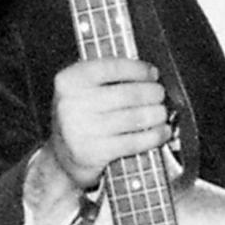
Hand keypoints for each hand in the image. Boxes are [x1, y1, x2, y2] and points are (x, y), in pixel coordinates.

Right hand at [49, 56, 170, 191]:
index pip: (111, 67)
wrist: (63, 157)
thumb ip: (107, 78)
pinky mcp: (94, 153)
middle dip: (152, 93)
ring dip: (156, 114)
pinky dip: (153, 136)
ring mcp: (82, 130)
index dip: (138, 69)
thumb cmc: (80, 118)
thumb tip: (147, 73)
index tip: (152, 73)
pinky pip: (133, 142)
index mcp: (69, 81)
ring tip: (162, 113)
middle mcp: (72, 104)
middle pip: (128, 94)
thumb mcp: (82, 91)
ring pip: (134, 118)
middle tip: (160, 94)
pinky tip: (161, 132)